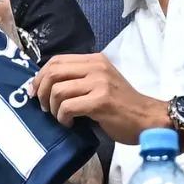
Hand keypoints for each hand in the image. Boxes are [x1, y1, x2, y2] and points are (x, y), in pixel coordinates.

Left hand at [32, 53, 166, 144]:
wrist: (148, 119)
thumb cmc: (122, 105)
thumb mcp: (101, 83)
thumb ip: (79, 79)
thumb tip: (46, 86)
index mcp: (95, 60)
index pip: (57, 60)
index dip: (40, 76)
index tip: (35, 92)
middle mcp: (96, 67)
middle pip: (53, 72)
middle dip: (41, 91)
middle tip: (44, 107)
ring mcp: (99, 83)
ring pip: (58, 91)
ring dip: (53, 108)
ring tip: (60, 117)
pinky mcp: (100, 101)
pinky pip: (68, 107)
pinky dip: (63, 118)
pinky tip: (70, 123)